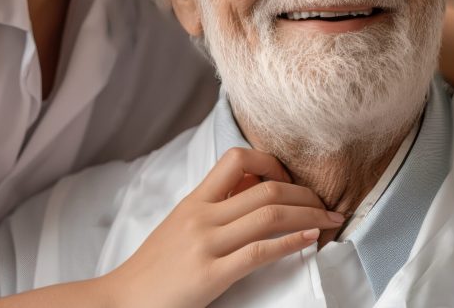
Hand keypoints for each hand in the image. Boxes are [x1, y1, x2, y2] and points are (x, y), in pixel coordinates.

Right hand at [101, 147, 343, 307]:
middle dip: (305, 194)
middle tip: (327, 204)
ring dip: (309, 215)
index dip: (273, 163)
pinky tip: (310, 240)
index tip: (292, 181)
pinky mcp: (211, 274)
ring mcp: (206, 243)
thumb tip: (253, 194)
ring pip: (268, 214)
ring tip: (330, 220)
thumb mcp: (180, 225)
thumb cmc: (156, 266)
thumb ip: (212, 209)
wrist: (123, 297)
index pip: (237, 159)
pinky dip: (292, 242)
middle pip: (265, 188)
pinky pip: (259, 251)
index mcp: (194, 200)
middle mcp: (202, 215)